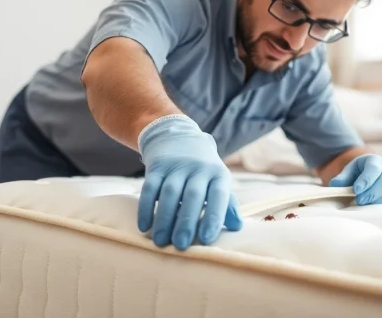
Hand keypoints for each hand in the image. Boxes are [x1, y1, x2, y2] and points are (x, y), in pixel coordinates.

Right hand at [137, 115, 242, 249]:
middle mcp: (198, 168)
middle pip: (192, 196)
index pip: (218, 195)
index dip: (213, 217)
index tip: (206, 239)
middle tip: (180, 245)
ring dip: (164, 219)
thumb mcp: (218, 181)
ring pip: (169, 193)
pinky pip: (149, 187)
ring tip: (160, 241)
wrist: (178, 136)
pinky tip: (144, 226)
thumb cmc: (203, 170)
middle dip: (186, 222)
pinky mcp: (157, 166)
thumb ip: (227, 204)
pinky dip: (146, 208)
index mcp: (218, 174)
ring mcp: (176, 165)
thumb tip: (237, 227)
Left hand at [329, 154, 381, 204]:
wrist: (368, 175)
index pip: (373, 169)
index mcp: (374, 160)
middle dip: (372, 193)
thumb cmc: (357, 175)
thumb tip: (335, 185)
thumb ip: (341, 178)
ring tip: (366, 205)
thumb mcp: (347, 173)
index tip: (357, 191)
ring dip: (379, 200)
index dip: (366, 180)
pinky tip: (377, 206)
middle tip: (360, 201)